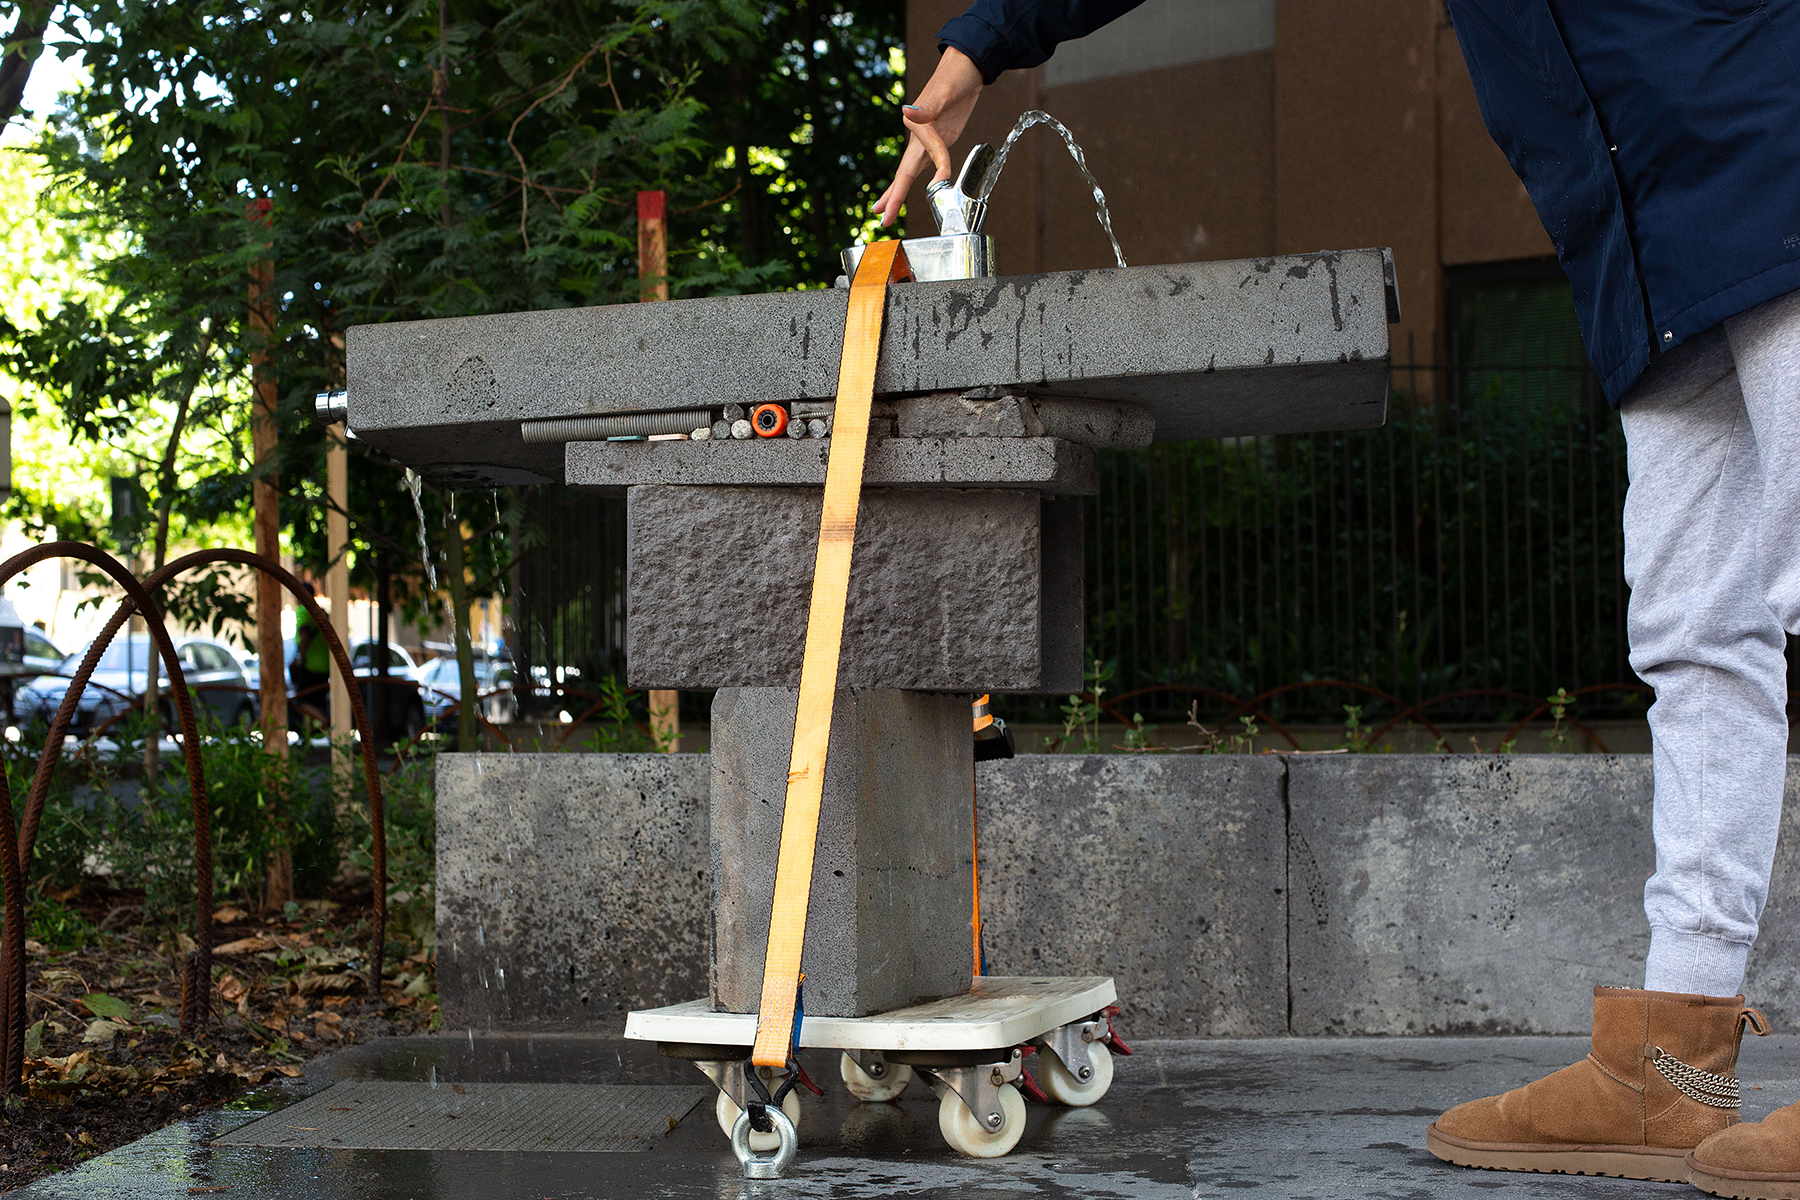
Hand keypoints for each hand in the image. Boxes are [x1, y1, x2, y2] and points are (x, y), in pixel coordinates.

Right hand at [873, 46, 983, 227]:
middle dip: (893, 196)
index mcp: (916, 122)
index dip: (937, 166)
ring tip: (883, 210)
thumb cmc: (957, 75)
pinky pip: (925, 165)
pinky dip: (917, 180)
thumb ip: (928, 106)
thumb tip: (908, 112)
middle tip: (882, 218)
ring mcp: (925, 139)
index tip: (944, 178)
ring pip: (909, 171)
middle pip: (904, 171)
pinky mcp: (937, 140)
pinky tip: (908, 190)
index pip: (926, 152)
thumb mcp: (946, 90)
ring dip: (897, 192)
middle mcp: (916, 133)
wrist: (967, 65)